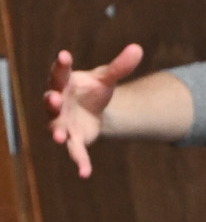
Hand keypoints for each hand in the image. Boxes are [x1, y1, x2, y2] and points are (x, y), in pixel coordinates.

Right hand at [44, 43, 143, 176]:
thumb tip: (138, 48)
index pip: (59, 72)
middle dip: (51, 101)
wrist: (94, 110)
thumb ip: (120, 67)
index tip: (65, 55)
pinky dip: (80, 162)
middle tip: (52, 98)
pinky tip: (85, 173)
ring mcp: (63, 123)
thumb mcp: (107, 78)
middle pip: (50, 101)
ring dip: (57, 132)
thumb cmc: (93, 89)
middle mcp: (58, 103)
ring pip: (56, 129)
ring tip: (59, 137)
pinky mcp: (74, 139)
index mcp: (64, 83)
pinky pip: (75, 152)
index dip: (60, 65)